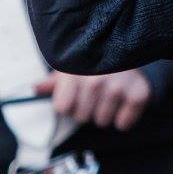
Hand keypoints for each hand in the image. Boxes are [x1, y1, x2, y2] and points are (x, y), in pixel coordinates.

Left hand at [37, 70, 151, 129]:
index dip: (68, 105)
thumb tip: (34, 89)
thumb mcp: (73, 66)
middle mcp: (96, 80)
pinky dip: (124, 118)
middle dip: (87, 109)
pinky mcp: (138, 95)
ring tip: (110, 95)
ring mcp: (118, 88)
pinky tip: (124, 101)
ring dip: (105, 113)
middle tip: (96, 93)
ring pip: (102, 122)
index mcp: (75, 72)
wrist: (132, 49)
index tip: (76, 95)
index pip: (62, 108)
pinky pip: (123, 124)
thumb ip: (54, 81)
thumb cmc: (96, 61)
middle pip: (81, 117)